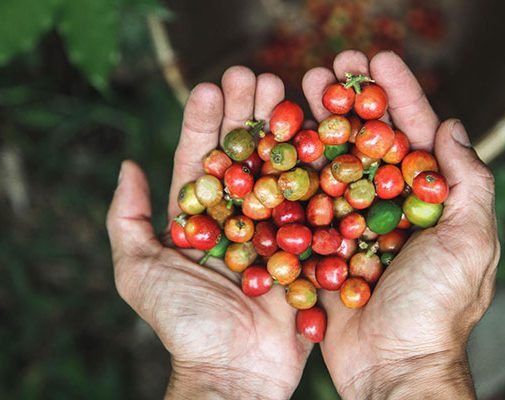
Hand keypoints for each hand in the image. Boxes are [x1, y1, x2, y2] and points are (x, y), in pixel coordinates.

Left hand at [106, 68, 311, 398]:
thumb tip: (127, 164)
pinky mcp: (305, 243)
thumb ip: (127, 219)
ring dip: (281, 129)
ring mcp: (273, 227)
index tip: (212, 86)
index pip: (200, 158)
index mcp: (199, 217)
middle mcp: (237, 216)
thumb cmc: (184, 323)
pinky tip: (319, 134)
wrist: (236, 370)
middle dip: (247, 115)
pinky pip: (311, 201)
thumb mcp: (138, 271)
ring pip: (277, 168)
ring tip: (286, 90)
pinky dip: (314, 169)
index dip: (205, 122)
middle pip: (242, 156)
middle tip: (255, 74)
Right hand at [302, 51, 499, 398]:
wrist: (392, 367)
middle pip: (367, 140)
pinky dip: (294, 172)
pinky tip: (278, 143)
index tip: (375, 59)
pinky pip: (307, 201)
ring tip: (297, 88)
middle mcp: (389, 205)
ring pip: (333, 163)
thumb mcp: (469, 242)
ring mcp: (353, 223)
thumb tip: (450, 128)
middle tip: (329, 62)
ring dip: (318, 125)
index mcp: (427, 200)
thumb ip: (465, 184)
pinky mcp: (324, 243)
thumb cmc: (435, 308)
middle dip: (349, 100)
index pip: (413, 133)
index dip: (397, 93)